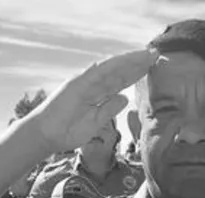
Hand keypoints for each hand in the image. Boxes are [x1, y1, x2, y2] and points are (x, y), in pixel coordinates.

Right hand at [31, 49, 157, 153]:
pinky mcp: (77, 83)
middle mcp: (93, 84)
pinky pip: (96, 73)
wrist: (47, 136)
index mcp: (98, 94)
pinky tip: (125, 60)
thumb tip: (125, 97)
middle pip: (119, 72)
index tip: (154, 67)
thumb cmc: (69, 131)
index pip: (121, 81)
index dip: (137, 73)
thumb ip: (110, 109)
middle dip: (137, 63)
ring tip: (146, 55)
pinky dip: (110, 65)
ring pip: (111, 69)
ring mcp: (85, 82)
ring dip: (128, 61)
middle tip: (156, 54)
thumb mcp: (96, 122)